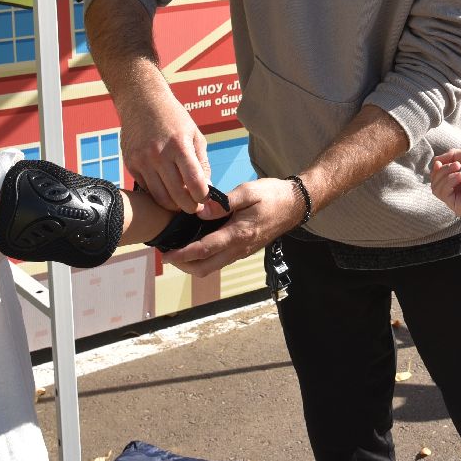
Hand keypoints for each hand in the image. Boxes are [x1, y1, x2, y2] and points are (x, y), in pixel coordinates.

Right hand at [121, 84, 209, 213]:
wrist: (142, 102)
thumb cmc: (173, 118)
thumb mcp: (195, 135)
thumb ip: (201, 162)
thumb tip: (206, 188)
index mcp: (179, 145)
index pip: (194, 182)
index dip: (203, 197)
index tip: (205, 200)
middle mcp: (159, 154)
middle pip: (177, 194)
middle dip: (189, 207)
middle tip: (195, 208)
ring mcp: (142, 160)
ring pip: (159, 196)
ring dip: (173, 205)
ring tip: (181, 203)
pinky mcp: (131, 164)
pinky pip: (146, 188)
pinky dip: (158, 193)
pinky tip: (166, 189)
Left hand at [162, 177, 302, 276]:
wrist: (295, 204)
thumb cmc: (272, 195)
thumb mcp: (248, 192)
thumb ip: (223, 202)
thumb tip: (199, 212)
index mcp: (238, 234)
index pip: (203, 250)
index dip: (182, 254)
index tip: (165, 254)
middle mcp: (239, 248)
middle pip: (205, 268)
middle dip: (183, 265)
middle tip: (167, 254)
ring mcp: (242, 252)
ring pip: (212, 267)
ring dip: (193, 263)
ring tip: (178, 250)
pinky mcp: (244, 250)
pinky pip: (220, 260)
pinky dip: (204, 258)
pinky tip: (197, 243)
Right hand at [429, 148, 460, 216]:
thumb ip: (449, 157)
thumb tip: (435, 162)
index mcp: (459, 182)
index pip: (438, 179)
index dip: (436, 170)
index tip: (438, 162)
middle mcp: (457, 193)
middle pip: (435, 183)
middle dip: (442, 171)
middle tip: (457, 164)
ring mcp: (456, 201)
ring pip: (436, 188)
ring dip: (446, 175)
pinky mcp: (457, 207)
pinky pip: (443, 193)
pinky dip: (450, 181)